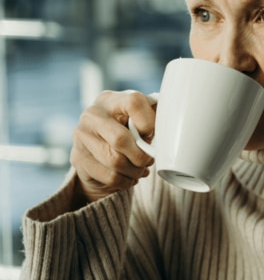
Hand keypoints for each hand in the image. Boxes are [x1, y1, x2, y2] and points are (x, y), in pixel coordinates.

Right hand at [70, 90, 155, 204]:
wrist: (98, 150)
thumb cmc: (128, 130)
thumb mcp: (141, 119)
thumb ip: (155, 118)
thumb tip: (170, 129)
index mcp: (111, 99)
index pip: (134, 103)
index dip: (149, 122)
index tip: (152, 135)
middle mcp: (92, 114)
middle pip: (121, 139)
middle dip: (141, 156)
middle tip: (149, 161)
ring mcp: (81, 136)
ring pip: (115, 161)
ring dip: (134, 170)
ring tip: (141, 170)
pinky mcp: (77, 158)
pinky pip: (108, 175)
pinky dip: (125, 181)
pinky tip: (129, 177)